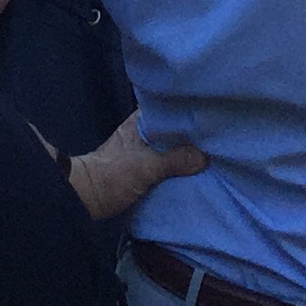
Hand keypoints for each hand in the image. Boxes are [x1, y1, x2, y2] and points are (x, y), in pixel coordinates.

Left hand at [68, 107, 209, 223]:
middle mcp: (143, 130)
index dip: (189, 110)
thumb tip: (204, 156)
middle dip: (192, 133)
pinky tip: (196, 168)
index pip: (170, 107)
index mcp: (141, 120)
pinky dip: (179, 164)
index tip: (211, 113)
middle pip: (174, 128)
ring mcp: (144, 149)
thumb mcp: (146, 167)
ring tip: (212, 151)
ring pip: (171, 145)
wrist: (87, 198)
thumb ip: (175, 160)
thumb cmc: (113, 176)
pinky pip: (167, 161)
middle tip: (218, 135)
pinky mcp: (144, 166)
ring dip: (186, 150)